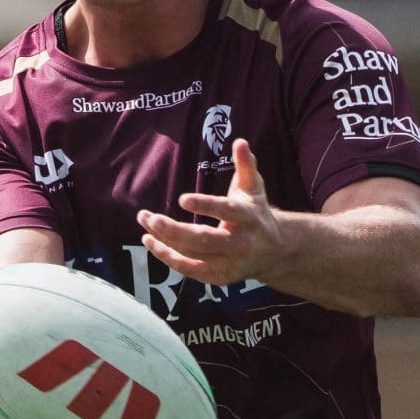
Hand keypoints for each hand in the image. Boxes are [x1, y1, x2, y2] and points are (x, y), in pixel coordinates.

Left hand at [139, 138, 282, 286]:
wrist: (274, 252)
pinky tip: (151, 242)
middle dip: (173, 230)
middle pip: (203, 239)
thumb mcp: (254, 188)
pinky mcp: (219, 277)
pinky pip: (189, 270)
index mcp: (248, 217)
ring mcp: (229, 263)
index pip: (226, 211)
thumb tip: (240, 141)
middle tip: (150, 217)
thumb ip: (246, 165)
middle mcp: (240, 243)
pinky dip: (168, 257)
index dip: (205, 205)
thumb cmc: (256, 212)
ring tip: (145, 224)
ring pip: (191, 255)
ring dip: (164, 242)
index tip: (181, 199)